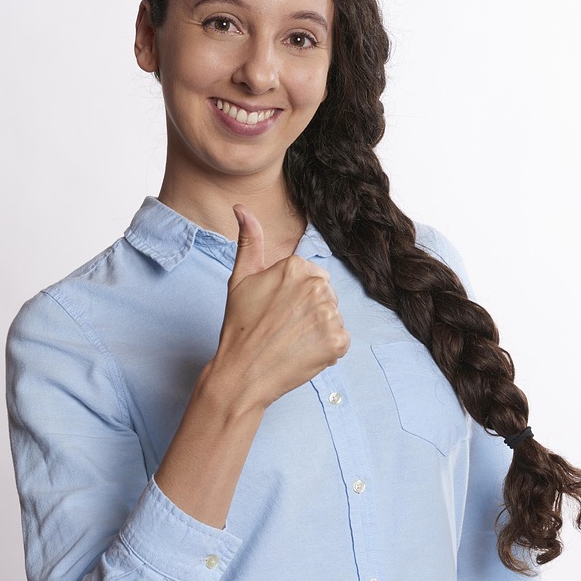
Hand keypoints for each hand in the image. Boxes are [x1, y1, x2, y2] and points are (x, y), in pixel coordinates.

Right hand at [214, 205, 349, 408]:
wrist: (242, 373)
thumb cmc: (239, 326)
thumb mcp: (240, 278)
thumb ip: (249, 240)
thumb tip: (241, 208)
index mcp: (296, 267)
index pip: (312, 277)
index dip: (294, 297)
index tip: (276, 311)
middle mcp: (317, 286)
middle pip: (325, 295)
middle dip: (309, 311)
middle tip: (282, 328)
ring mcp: (329, 315)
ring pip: (333, 317)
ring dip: (318, 330)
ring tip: (291, 341)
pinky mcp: (338, 341)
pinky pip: (340, 340)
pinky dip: (326, 349)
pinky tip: (302, 353)